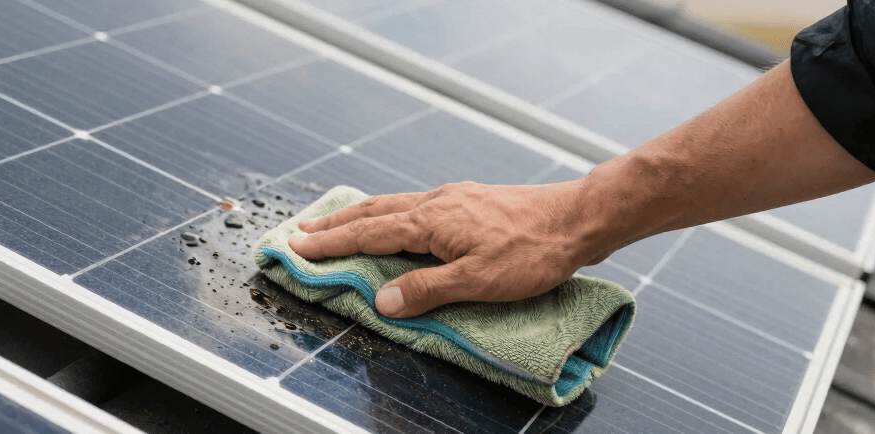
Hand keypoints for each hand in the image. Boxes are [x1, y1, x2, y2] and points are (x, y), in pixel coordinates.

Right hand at [289, 181, 609, 317]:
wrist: (577, 218)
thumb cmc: (532, 251)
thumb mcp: (479, 280)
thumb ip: (428, 290)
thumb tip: (383, 300)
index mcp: (431, 221)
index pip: (369, 233)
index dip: (331, 243)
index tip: (297, 245)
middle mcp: (436, 202)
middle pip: (373, 211)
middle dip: (335, 223)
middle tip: (302, 230)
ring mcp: (453, 198)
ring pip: (393, 204)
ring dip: (359, 215)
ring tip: (336, 222)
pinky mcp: (469, 200)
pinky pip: (414, 203)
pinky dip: (389, 212)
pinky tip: (396, 219)